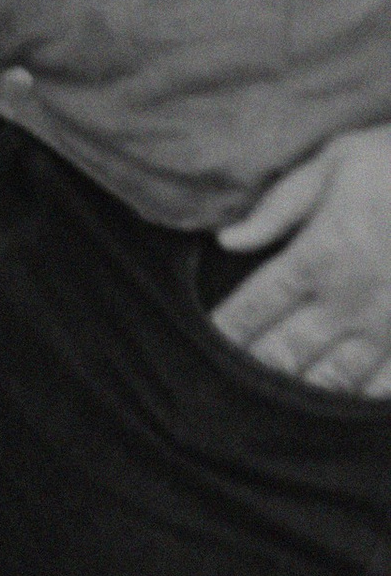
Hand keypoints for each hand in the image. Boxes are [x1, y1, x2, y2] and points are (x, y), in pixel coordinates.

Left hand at [211, 124, 390, 396]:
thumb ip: (278, 208)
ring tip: (270, 411)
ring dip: (300, 393)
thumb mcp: (334, 164)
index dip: (227, 329)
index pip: (257, 305)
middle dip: (252, 372)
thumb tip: (227, 239)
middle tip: (223, 392)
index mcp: (318, 256)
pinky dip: (360, 396)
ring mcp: (388, 325)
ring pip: (332, 375)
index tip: (203, 344)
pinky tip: (341, 406)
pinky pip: (385, 382)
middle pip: (286, 351)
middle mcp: (348, 300)